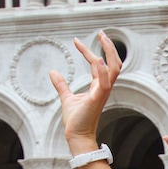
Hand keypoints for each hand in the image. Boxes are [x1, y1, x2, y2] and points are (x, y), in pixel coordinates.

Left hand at [50, 31, 121, 151]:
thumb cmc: (75, 120)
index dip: (88, 51)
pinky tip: (96, 59)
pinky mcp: (97, 99)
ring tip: (102, 39)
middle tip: (102, 33)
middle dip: (109, 48)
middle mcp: (103, 88)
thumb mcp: (66, 97)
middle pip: (114, 64)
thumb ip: (61, 84)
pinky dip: (102, 71)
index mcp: (98, 87)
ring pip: (114, 70)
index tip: (76, 41)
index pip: (97, 64)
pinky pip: (104, 83)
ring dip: (110, 53)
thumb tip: (53, 71)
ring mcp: (102, 93)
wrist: (76, 135)